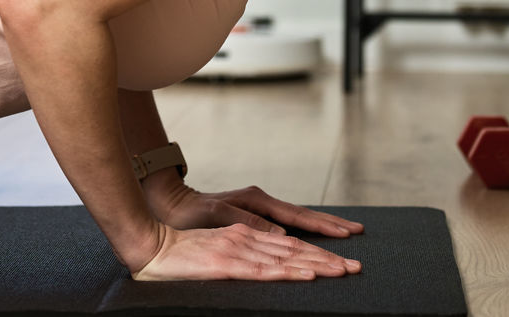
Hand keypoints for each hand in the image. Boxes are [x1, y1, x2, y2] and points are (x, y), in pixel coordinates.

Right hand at [132, 222, 360, 281]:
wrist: (151, 245)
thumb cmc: (182, 251)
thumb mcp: (220, 248)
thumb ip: (246, 250)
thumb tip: (274, 258)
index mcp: (247, 232)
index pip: (290, 243)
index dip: (319, 251)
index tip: (343, 260)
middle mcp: (247, 236)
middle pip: (296, 249)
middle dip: (328, 258)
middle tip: (357, 267)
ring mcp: (238, 248)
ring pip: (286, 258)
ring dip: (317, 266)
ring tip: (342, 272)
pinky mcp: (226, 263)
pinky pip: (263, 270)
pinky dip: (288, 273)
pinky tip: (306, 275)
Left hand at [143, 172, 363, 238]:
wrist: (173, 203)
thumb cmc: (191, 213)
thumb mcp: (217, 216)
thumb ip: (248, 222)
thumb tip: (281, 233)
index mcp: (258, 201)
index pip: (298, 217)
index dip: (322, 227)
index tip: (345, 233)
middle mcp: (263, 202)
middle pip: (305, 215)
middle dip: (332, 225)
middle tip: (358, 232)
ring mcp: (261, 208)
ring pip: (298, 218)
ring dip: (322, 226)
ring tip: (346, 232)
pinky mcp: (256, 215)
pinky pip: (288, 222)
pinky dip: (306, 227)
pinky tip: (315, 234)